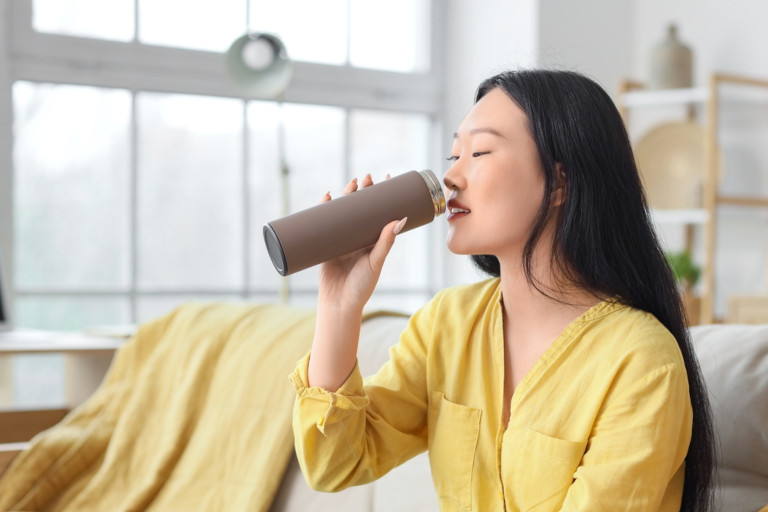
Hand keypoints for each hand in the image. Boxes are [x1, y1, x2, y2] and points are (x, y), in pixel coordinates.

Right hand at [317, 173, 405, 311]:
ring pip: (344, 212)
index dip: (384, 196)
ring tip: (351, 183)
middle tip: (367, 178)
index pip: (380, 212)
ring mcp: (342, 240)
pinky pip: (325, 223)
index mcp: (373, 241)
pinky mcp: (326, 244)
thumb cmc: (361, 287)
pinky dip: (325, 209)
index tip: (389, 179)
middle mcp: (359, 237)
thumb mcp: (375, 262)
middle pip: (361, 208)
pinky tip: (327, 197)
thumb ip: (385, 243)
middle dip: (364, 191)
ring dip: (347, 196)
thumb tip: (399, 219)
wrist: (338, 303)